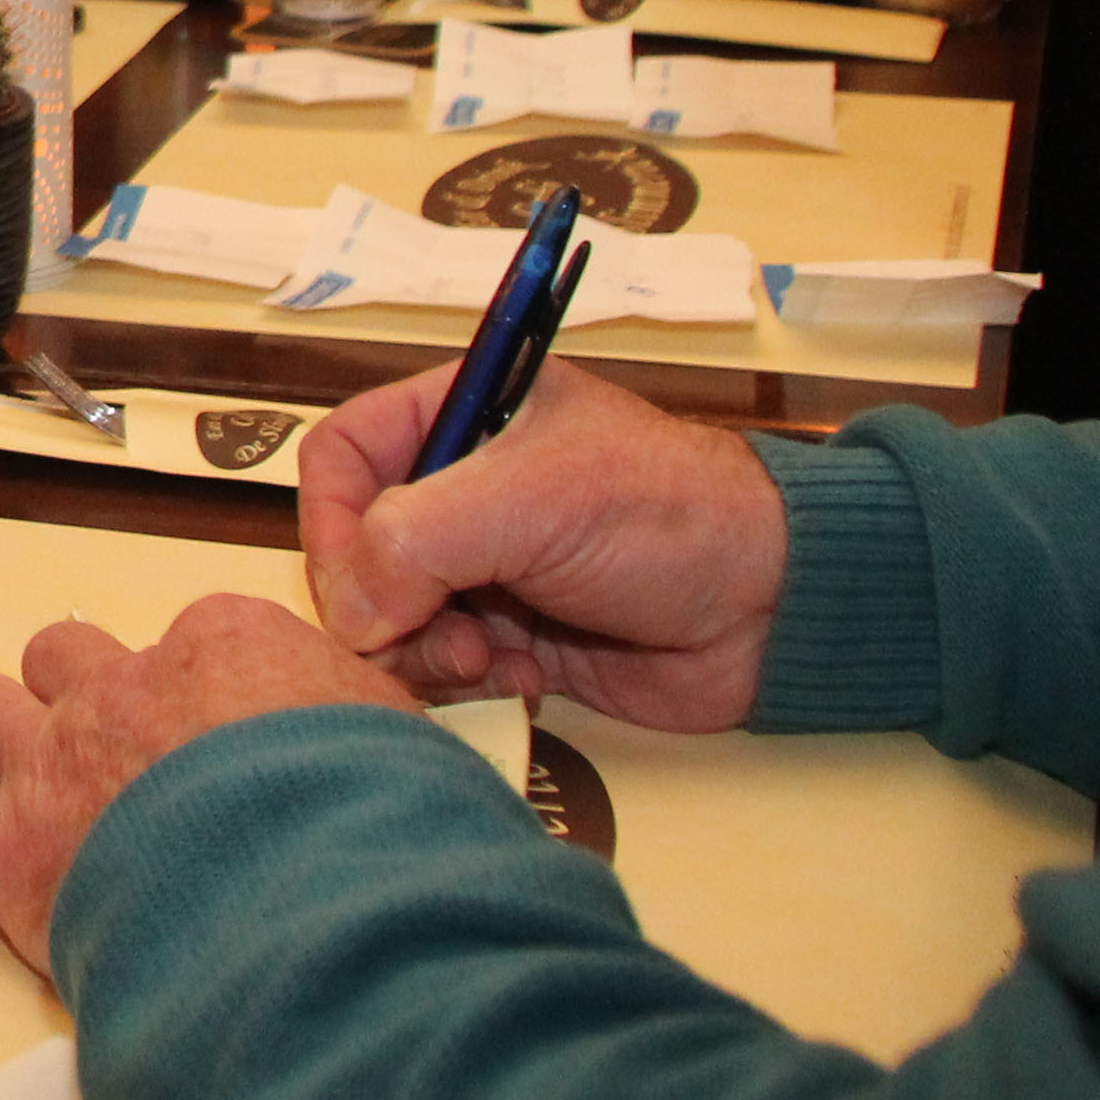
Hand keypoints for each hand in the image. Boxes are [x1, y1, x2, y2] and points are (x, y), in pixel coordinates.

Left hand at [0, 596, 412, 977]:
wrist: (326, 932)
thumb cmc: (386, 841)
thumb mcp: (408, 749)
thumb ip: (357, 724)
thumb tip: (358, 744)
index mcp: (227, 645)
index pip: (182, 641)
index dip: (195, 699)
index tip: (217, 746)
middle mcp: (127, 685)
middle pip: (64, 657)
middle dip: (82, 703)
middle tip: (120, 771)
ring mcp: (57, 759)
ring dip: (7, 748)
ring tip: (49, 805)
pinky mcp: (9, 847)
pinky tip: (5, 861)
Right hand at [298, 358, 787, 729]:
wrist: (772, 607)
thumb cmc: (668, 516)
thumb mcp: (528, 499)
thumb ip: (412, 541)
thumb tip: (350, 614)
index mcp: (458, 415)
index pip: (339, 457)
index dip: (327, 521)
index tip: (358, 583)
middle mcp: (461, 490)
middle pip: (353, 552)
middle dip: (384, 606)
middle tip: (440, 634)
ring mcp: (484, 568)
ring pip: (390, 621)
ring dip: (425, 652)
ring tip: (487, 660)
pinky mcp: (511, 638)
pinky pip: (441, 668)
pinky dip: (468, 684)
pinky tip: (525, 679)